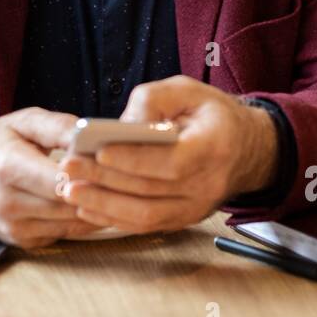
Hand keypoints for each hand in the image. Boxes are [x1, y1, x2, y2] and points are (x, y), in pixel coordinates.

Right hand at [0, 107, 102, 247]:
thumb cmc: (0, 144)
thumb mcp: (25, 122)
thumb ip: (59, 126)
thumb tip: (91, 136)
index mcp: (7, 166)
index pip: (58, 179)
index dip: (88, 174)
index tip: (110, 165)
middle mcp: (6, 201)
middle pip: (66, 205)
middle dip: (97, 193)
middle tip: (123, 181)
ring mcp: (12, 226)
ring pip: (69, 224)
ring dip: (93, 210)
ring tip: (112, 192)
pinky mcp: (20, 240)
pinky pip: (62, 234)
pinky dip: (78, 221)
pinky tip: (89, 206)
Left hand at [57, 76, 278, 234]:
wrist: (247, 149)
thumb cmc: (212, 115)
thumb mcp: (187, 90)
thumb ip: (153, 99)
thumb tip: (121, 126)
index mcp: (214, 147)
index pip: (171, 161)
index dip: (134, 159)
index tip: (98, 150)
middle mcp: (208, 184)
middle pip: (150, 190)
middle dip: (104, 179)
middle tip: (68, 167)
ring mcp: (197, 208)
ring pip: (145, 215)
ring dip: (103, 204)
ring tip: (69, 190)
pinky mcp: (184, 219)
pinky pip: (146, 226)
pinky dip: (114, 219)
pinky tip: (86, 208)